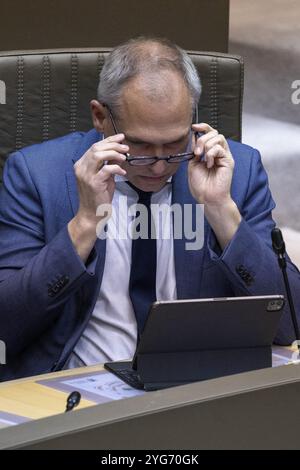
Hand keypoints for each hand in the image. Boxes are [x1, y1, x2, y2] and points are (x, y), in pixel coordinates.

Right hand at [73, 133, 127, 224]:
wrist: (92, 214)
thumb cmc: (98, 196)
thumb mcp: (105, 177)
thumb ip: (109, 164)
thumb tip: (119, 153)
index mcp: (81, 165)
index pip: (95, 147)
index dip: (109, 140)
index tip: (121, 137)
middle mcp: (81, 168)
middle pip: (96, 148)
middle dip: (113, 145)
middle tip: (125, 147)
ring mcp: (86, 176)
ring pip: (98, 155)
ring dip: (113, 153)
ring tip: (124, 157)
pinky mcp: (93, 183)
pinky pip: (106, 170)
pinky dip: (116, 168)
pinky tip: (122, 173)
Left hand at [188, 123, 240, 249]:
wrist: (207, 197)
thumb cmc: (201, 186)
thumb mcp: (192, 164)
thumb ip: (194, 150)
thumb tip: (193, 136)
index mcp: (209, 153)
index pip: (209, 133)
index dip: (203, 127)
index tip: (194, 127)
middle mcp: (218, 153)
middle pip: (214, 133)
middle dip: (202, 139)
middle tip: (196, 152)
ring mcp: (224, 156)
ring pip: (218, 138)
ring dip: (206, 145)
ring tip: (202, 157)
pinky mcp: (228, 161)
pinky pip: (220, 148)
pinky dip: (212, 154)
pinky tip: (209, 164)